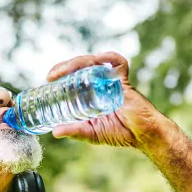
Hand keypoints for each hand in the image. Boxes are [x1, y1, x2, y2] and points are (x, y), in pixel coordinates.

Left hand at [46, 52, 163, 147]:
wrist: (143, 135)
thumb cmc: (121, 133)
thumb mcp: (92, 133)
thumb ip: (75, 131)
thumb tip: (55, 132)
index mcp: (92, 92)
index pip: (74, 76)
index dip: (61, 73)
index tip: (48, 80)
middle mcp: (101, 83)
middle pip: (80, 67)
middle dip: (64, 67)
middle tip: (51, 76)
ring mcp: (112, 81)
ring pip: (93, 62)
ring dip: (76, 63)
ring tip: (63, 71)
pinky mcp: (125, 81)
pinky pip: (119, 63)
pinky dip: (110, 57)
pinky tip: (98, 57)